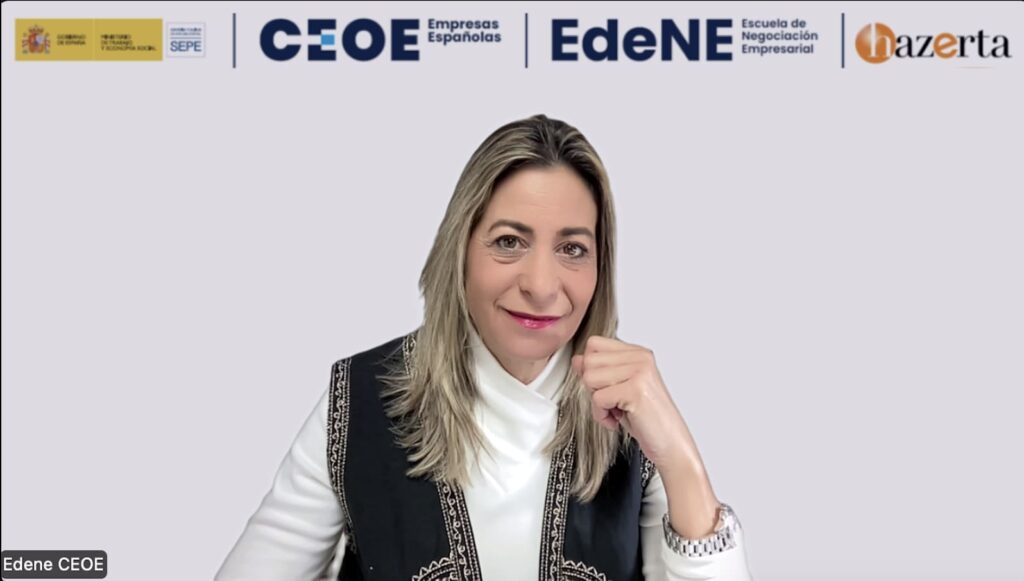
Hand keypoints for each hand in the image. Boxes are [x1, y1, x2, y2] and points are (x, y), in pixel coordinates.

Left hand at [571, 335, 697, 469]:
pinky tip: (618, 419)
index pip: (594, 344)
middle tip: (614, 402)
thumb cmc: (647, 420)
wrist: (671, 444)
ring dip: (597, 403)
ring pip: (589, 378)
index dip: (591, 369)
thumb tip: (577, 359)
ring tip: (617, 410)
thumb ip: (598, 372)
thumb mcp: (617, 390)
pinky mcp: (635, 389)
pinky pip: (597, 398)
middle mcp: (640, 358)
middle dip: (593, 387)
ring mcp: (639, 371)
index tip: (607, 387)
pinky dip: (602, 415)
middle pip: (589, 361)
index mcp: (638, 353)